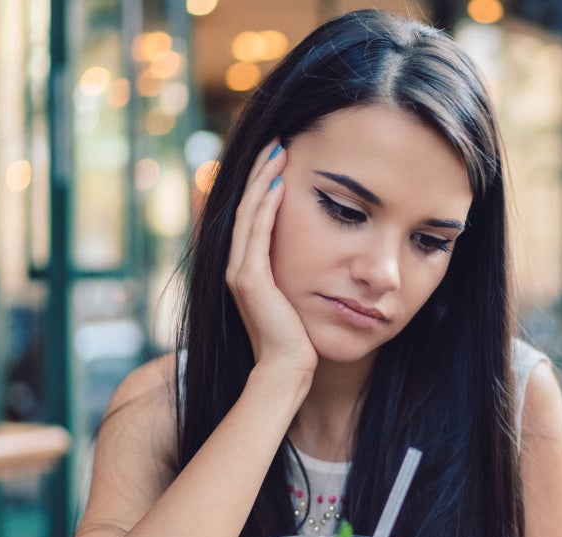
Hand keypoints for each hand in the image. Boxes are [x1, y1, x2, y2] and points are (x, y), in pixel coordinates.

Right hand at [225, 139, 317, 380]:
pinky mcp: (248, 280)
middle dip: (260, 171)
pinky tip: (278, 184)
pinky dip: (265, 207)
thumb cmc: (300, 337)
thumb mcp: (301, 295)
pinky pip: (256, 234)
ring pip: (248, 213)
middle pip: (246, 206)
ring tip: (277, 151)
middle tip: (277, 141)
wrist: (289, 369)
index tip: (281, 156)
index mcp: (248, 267)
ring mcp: (239, 272)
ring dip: (262, 180)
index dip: (263, 182)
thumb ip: (302, 272)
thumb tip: (324, 254)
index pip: (254, 214)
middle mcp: (237, 266)